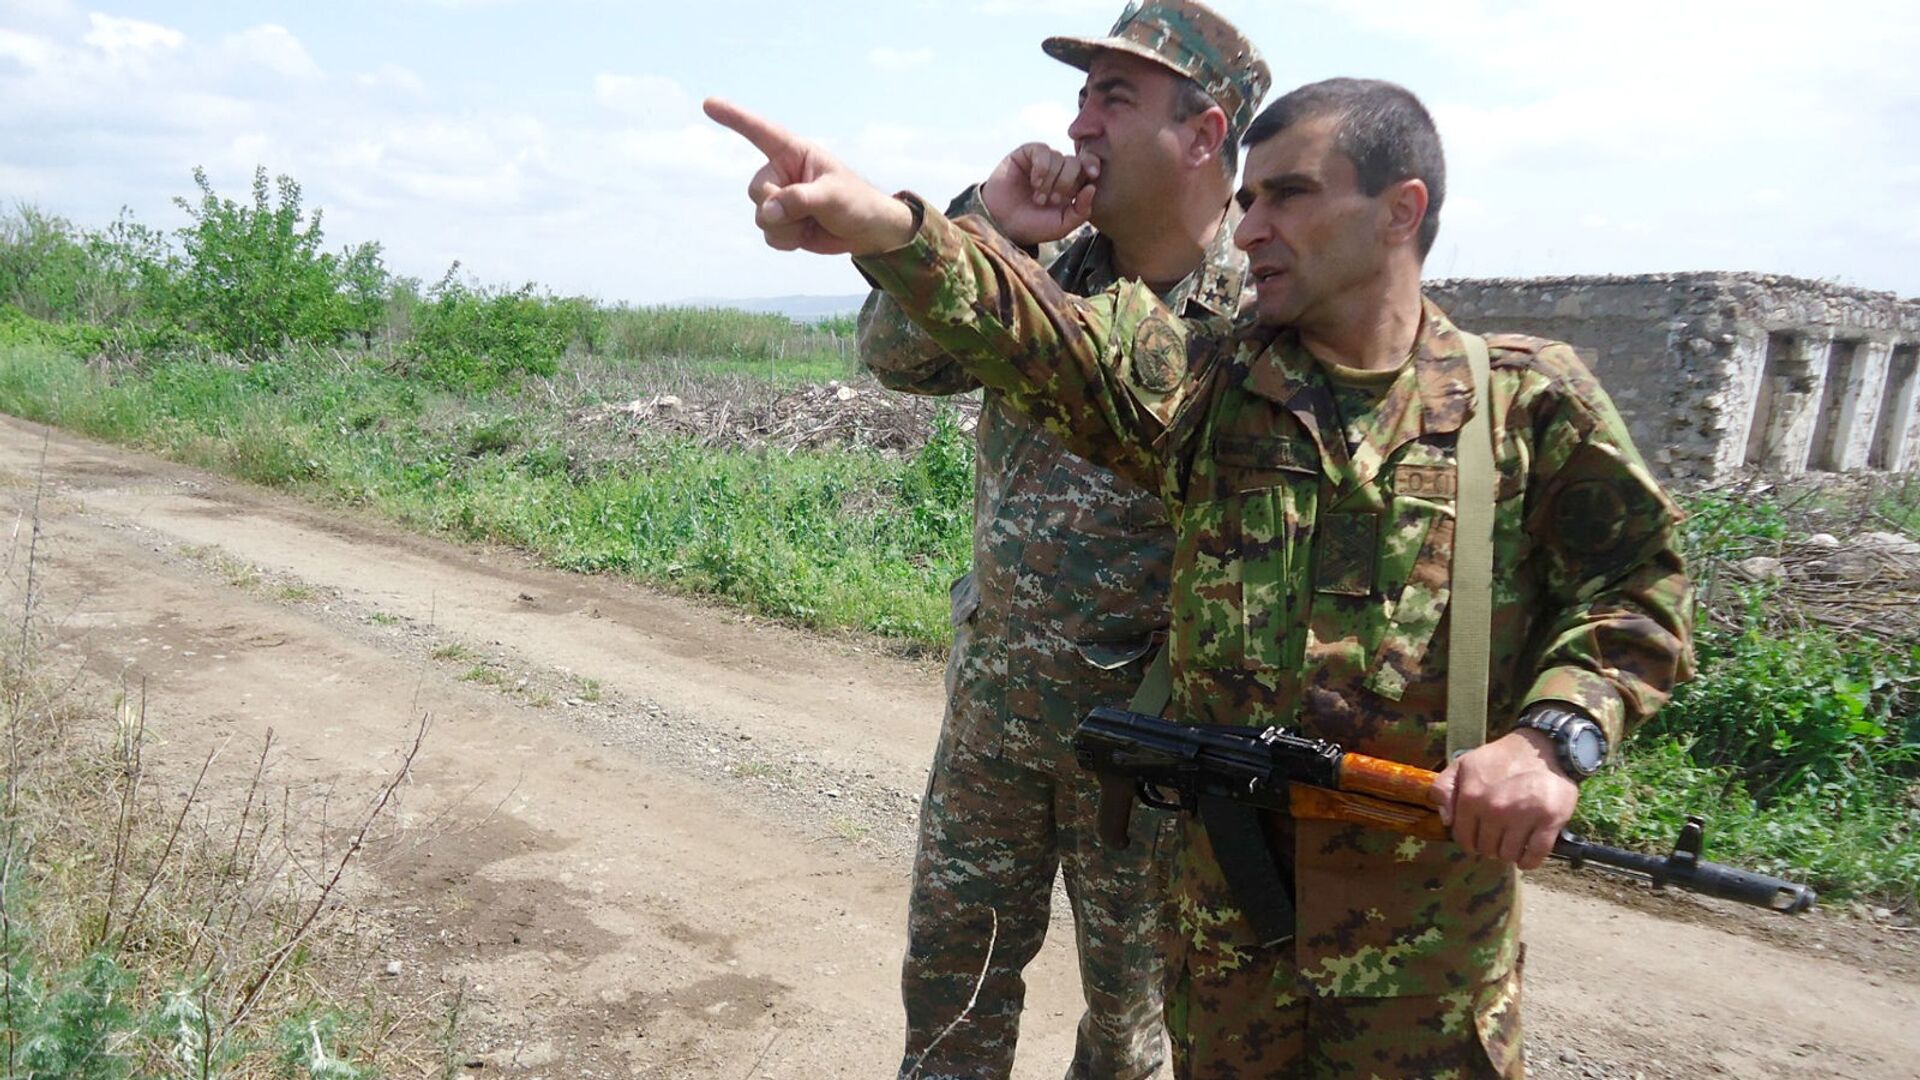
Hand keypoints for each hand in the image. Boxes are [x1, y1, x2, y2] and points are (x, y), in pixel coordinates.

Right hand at [702, 97, 917, 256]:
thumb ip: (798, 200)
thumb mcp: (832, 196)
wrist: (868, 231)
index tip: (708, 103)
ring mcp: (780, 199)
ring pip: (761, 217)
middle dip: (778, 208)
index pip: (759, 132)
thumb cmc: (856, 202)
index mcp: (794, 153)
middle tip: (809, 212)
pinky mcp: (782, 223)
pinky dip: (787, 240)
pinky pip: (769, 235)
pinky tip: (807, 234)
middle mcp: (782, 173)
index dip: (734, 117)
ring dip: (787, 228)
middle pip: (757, 191)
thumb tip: (766, 213)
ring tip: (813, 223)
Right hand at [979, 143, 1098, 245]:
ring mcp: (1042, 161)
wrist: (1001, 223)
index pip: (1089, 166)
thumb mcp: (1061, 225)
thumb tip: (1092, 187)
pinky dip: (1041, 167)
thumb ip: (1081, 211)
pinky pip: (1042, 150)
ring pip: (1059, 157)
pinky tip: (1034, 182)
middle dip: (1067, 182)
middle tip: (1052, 200)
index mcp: (1072, 185)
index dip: (1092, 166)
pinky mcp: (1026, 154)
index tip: (1093, 175)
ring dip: (1050, 180)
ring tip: (1037, 197)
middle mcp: (1059, 171)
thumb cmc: (1032, 226)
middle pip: (1076, 162)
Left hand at [1428, 729, 1578, 869]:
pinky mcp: (1549, 821)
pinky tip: (1526, 856)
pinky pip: (1534, 856)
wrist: (1542, 747)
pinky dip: (1528, 861)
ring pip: (1509, 855)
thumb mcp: (1463, 764)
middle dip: (1489, 847)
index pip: (1463, 838)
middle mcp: (1495, 810)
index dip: (1469, 842)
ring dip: (1509, 853)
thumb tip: (1446, 820)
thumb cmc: (1500, 758)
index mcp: (1471, 798)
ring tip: (1511, 841)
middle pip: (1487, 849)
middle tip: (1497, 837)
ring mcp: (1523, 816)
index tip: (1477, 838)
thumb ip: (1444, 788)